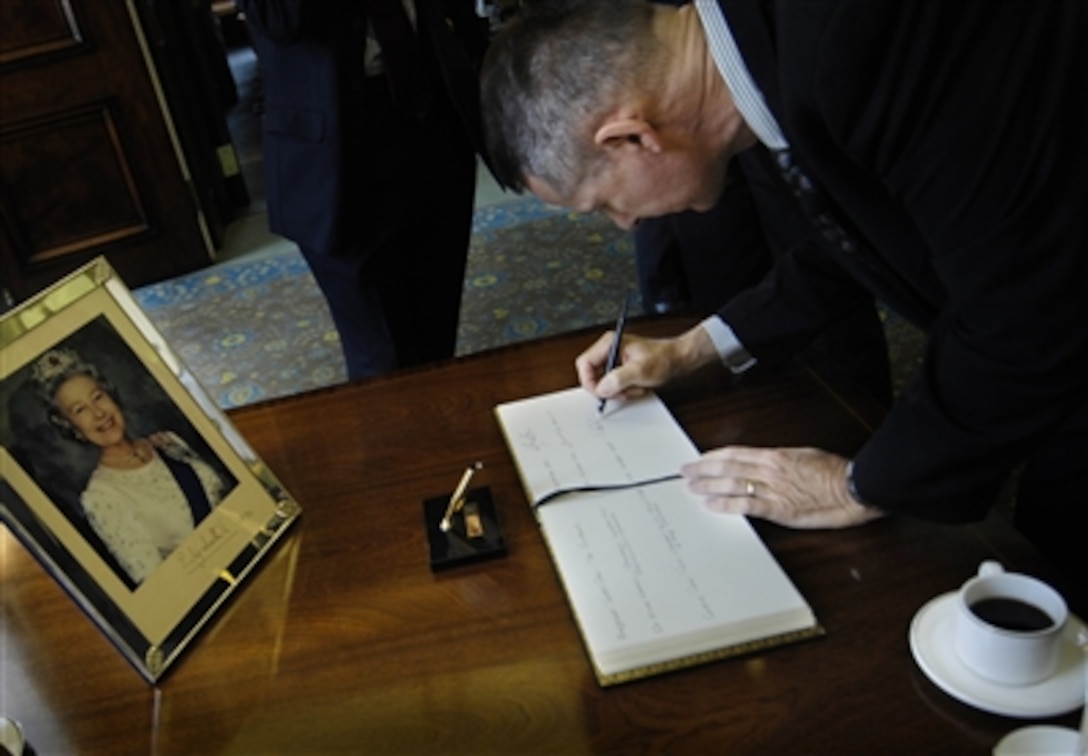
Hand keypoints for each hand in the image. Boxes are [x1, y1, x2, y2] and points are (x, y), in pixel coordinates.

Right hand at [574, 324, 717, 401]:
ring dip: (619, 391)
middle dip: (608, 388)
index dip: (589, 381)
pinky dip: (625, 390)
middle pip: (592, 374)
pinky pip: (614, 385)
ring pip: (604, 383)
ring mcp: (614, 359)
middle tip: (623, 392)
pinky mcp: (620, 368)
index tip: (600, 393)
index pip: (585, 363)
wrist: (679, 359)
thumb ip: (619, 379)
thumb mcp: (641, 370)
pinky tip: (638, 386)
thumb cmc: (664, 358)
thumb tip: (601, 388)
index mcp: (610, 343)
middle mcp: (609, 349)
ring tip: (636, 387)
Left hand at [681, 446, 885, 528]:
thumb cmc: (833, 472)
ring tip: (691, 487)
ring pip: (731, 484)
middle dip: (703, 469)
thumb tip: (763, 463)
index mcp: (774, 455)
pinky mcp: (779, 509)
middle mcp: (769, 469)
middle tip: (685, 471)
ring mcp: (772, 489)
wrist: (853, 487)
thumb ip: (780, 460)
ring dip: (708, 486)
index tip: (700, 458)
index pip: (735, 453)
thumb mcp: (803, 456)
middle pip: (727, 467)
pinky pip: (745, 505)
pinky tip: (711, 505)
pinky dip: (725, 505)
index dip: (714, 456)